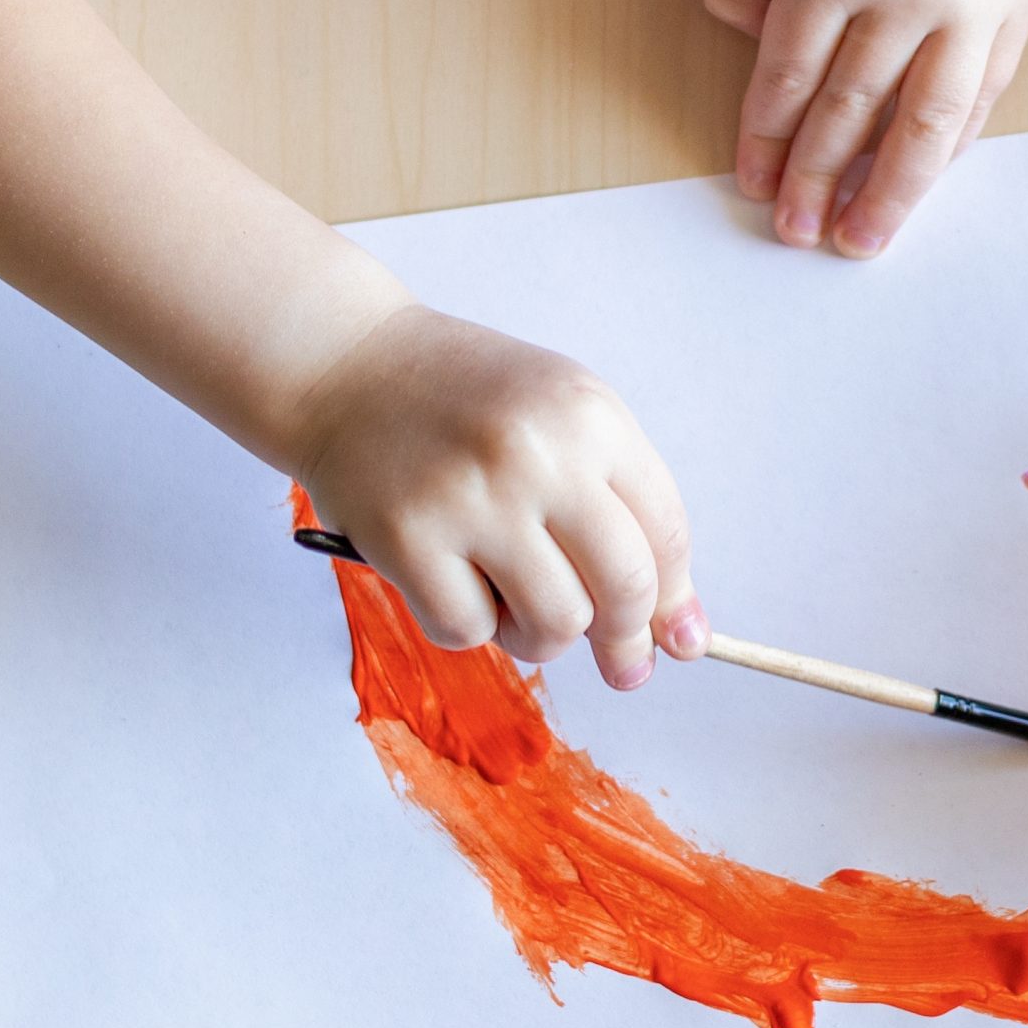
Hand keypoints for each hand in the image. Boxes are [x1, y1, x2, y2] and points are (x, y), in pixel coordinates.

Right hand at [292, 303, 705, 687]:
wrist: (345, 367)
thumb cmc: (462, 401)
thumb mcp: (559, 420)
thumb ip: (624, 512)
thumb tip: (682, 636)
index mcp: (588, 416)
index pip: (665, 534)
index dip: (674, 599)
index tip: (674, 638)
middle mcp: (535, 455)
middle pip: (624, 590)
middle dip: (626, 640)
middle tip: (618, 661)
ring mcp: (469, 499)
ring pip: (555, 625)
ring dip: (543, 635)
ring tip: (515, 598)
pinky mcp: (407, 540)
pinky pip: (469, 632)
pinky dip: (469, 625)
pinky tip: (453, 579)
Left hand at [704, 0, 1027, 256]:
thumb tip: (753, 48)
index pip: (789, 72)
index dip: (767, 135)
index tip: (752, 182)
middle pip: (851, 109)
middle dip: (816, 178)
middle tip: (795, 231)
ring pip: (925, 122)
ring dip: (889, 192)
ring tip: (860, 238)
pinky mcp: (1019, 2)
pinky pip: (979, 97)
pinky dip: (947, 147)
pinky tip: (920, 182)